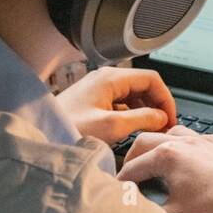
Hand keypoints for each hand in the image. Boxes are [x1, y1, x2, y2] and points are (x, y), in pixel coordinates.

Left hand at [55, 66, 176, 143]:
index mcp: (112, 79)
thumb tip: (161, 117)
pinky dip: (132, 115)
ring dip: (145, 111)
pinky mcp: (93, 102)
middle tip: (163, 126)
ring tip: (149, 130)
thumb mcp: (112, 126)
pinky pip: (121, 104)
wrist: (42, 134)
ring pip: (133, 96)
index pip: (152, 80)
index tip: (170, 118)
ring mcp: (99, 90)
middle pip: (144, 86)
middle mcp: (106, 80)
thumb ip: (142, 119)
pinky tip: (132, 130)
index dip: (166, 99)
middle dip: (157, 105)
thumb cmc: (69, 128)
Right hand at [116, 126, 212, 212]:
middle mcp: (186, 142)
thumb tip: (140, 211)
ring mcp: (205, 141)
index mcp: (169, 155)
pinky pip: (196, 138)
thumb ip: (151, 210)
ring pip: (173, 132)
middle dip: (134, 156)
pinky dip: (185, 145)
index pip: (134, 166)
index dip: (121, 179)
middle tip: (129, 170)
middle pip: (147, 140)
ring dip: (159, 144)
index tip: (117, 188)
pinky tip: (187, 157)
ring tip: (154, 158)